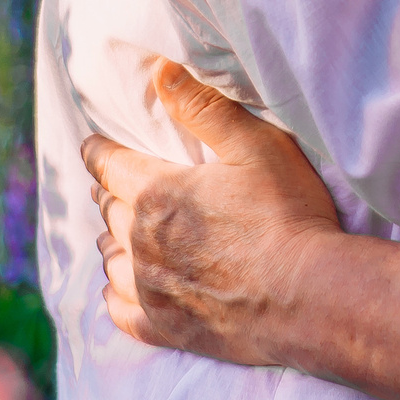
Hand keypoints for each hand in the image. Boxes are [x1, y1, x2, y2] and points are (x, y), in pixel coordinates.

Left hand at [82, 59, 342, 366]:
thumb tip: (161, 71)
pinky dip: (114, 295)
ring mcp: (151, 289)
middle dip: (109, 193)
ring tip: (115, 234)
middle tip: (111, 186)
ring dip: (111, 241)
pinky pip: (121, 311)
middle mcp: (141, 241)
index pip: (110, 164)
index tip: (92, 145)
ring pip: (110, 259)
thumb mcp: (256, 145)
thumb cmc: (287, 215)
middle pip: (109, 211)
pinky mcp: (165, 328)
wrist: (308, 296)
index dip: (98, 152)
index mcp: (157, 192)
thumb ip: (205, 107)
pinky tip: (118, 289)